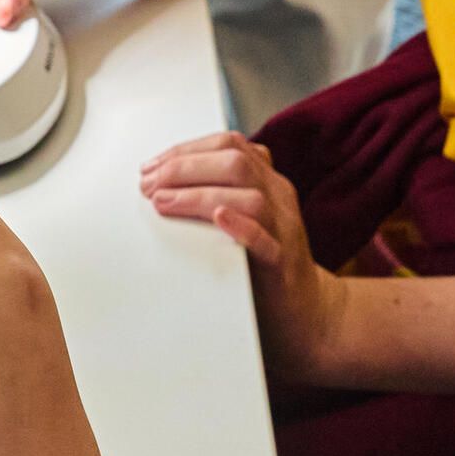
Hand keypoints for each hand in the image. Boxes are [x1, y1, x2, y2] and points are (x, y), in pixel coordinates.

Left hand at [140, 129, 346, 384]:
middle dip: (185, 167)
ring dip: (200, 195)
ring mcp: (283, 229)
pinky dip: (241, 226)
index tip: (151, 166)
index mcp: (267, 182)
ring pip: (250, 197)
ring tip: (163, 202)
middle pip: (236, 162)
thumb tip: (162, 182)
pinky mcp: (282, 264)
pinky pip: (265, 240)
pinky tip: (218, 218)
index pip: (229, 145)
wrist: (305, 310)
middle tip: (149, 185)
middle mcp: (278, 198)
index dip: (187, 149)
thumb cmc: (263, 263)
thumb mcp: (245, 217)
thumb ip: (218, 193)